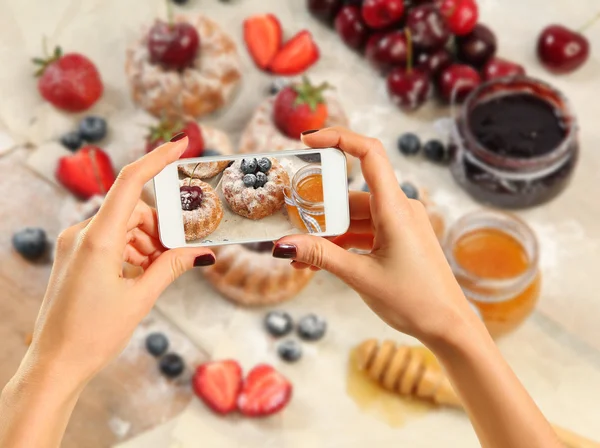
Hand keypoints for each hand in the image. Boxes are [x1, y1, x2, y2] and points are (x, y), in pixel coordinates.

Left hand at [27, 137, 214, 385]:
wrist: (54, 363)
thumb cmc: (93, 334)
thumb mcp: (141, 298)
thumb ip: (171, 267)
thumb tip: (201, 251)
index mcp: (97, 239)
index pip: (130, 182)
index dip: (157, 158)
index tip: (181, 144)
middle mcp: (82, 234)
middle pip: (133, 210)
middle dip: (159, 228)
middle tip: (177, 254)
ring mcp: (76, 243)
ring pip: (123, 226)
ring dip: (146, 242)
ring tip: (156, 272)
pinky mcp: (75, 254)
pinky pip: (111, 239)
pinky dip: (132, 250)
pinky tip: (140, 274)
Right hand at [273, 127, 475, 344]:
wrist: (449, 326)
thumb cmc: (415, 301)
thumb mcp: (361, 277)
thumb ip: (321, 256)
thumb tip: (283, 244)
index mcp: (396, 208)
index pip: (370, 154)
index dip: (338, 138)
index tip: (308, 140)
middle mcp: (400, 208)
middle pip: (351, 194)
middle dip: (319, 210)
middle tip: (289, 222)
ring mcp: (400, 223)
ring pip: (355, 216)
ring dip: (328, 234)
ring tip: (300, 257)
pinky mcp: (398, 237)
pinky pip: (364, 230)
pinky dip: (343, 242)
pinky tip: (318, 262)